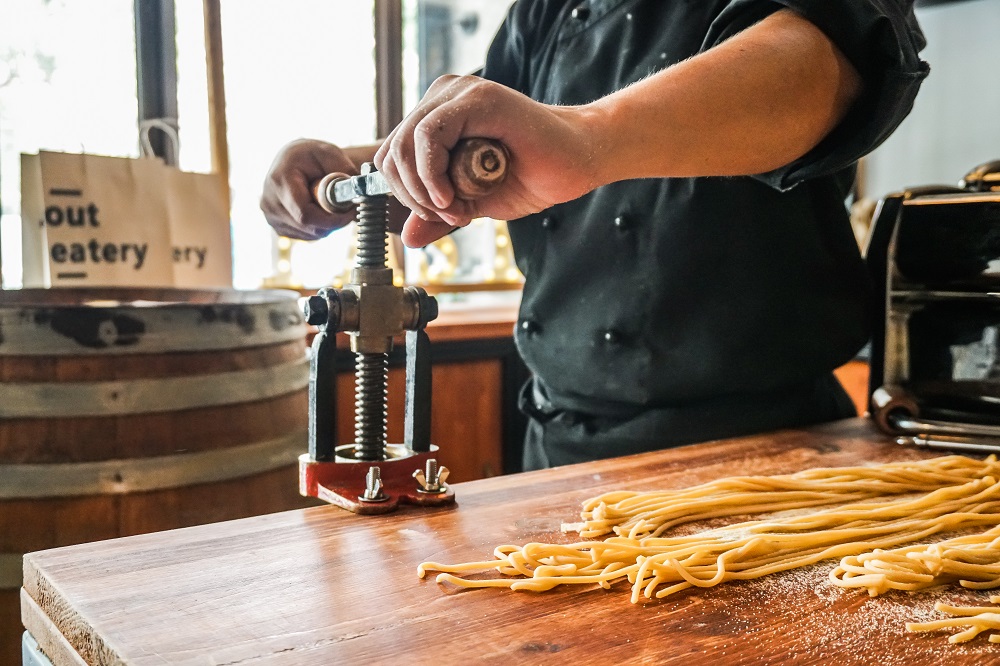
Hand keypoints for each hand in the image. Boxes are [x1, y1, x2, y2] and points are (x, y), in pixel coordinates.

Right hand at [260, 139, 360, 239]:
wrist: (292, 159)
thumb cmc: (312, 155)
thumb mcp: (329, 153)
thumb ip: (344, 170)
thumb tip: (359, 191)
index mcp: (279, 181)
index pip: (305, 214)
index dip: (332, 219)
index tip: (351, 211)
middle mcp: (269, 201)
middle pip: (309, 227)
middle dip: (333, 221)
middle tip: (346, 207)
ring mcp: (270, 215)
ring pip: (310, 234)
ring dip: (327, 224)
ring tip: (331, 203)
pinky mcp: (276, 225)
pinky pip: (306, 236)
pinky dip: (318, 227)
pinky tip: (318, 209)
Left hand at [374, 75, 600, 247]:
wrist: (580, 161)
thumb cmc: (534, 175)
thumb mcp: (474, 203)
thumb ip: (439, 214)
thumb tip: (407, 236)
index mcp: (436, 117)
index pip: (390, 155)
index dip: (405, 194)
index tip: (440, 214)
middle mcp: (442, 98)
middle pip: (392, 152)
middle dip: (413, 196)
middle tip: (449, 215)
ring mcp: (457, 93)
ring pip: (405, 145)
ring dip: (424, 190)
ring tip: (457, 207)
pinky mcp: (476, 98)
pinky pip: (429, 135)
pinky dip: (433, 175)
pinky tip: (454, 195)